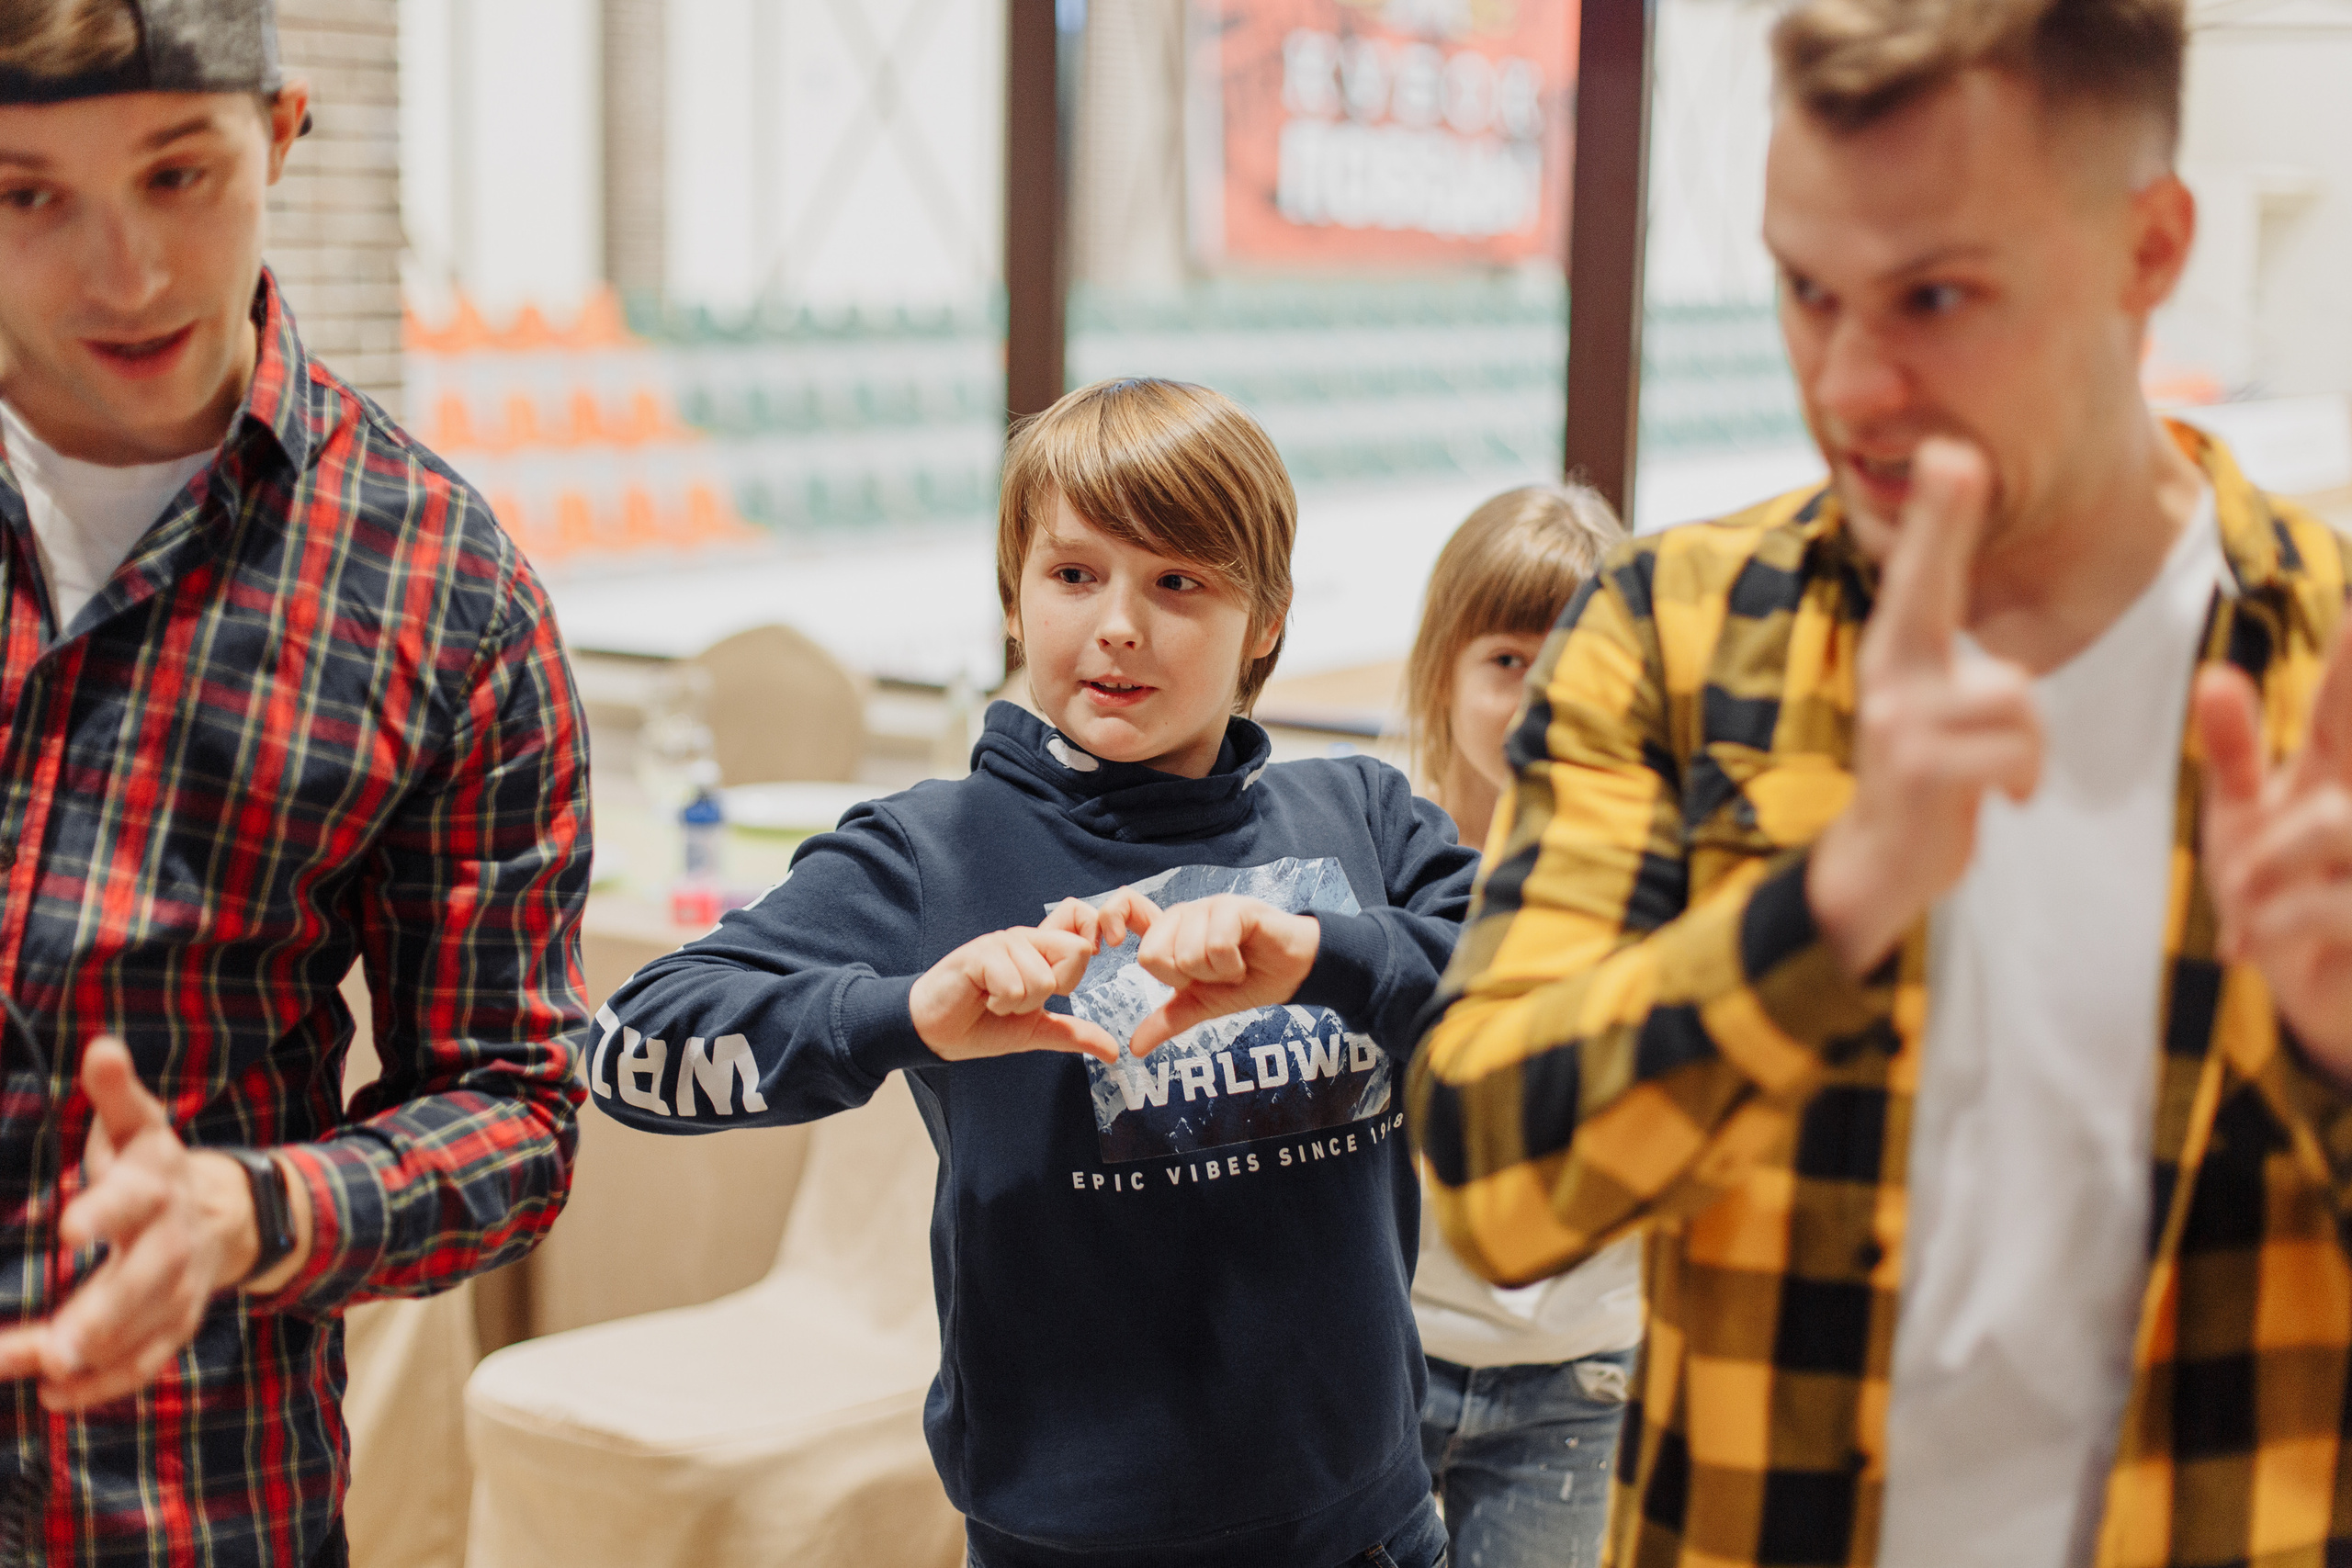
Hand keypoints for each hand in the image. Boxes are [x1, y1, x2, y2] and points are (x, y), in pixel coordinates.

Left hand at [0, 1038, 306, 1410]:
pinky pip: (146, 1361)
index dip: (105, 1211)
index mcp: (157, 1187)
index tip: (67, 1228)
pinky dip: (105, 1385)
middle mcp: (174, 1241)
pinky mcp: (175, 1325)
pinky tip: (54, 1397)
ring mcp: (179, 1290)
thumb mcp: (138, 1128)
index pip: (134, 1198)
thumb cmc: (155, 1170)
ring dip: (93, 1358)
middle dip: (104, 1313)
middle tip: (55, 1346)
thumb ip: (116, 1095)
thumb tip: (100, 1048)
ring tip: (40, 1373)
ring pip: (144, 1330)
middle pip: (148, 1279)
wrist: (227, 1216)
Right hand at [911, 891, 1159, 1063]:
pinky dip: (1001, 1003)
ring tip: (997, 1002)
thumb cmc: (983, 1025)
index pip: (1081, 917)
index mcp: (1041, 949)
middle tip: (1023, 1000)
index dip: (1092, 939)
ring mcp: (1002, 943)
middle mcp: (1025, 939)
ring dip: (1020, 1004)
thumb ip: (1073, 1033)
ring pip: (1044, 978)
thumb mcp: (1037, 1031)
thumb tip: (1113, 1052)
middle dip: (1055, 990)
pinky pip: (1015, 985)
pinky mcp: (980, 954)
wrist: (938, 1033)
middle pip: (1076, 950)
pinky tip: (983, 999)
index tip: (1079, 970)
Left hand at [1127, 895, 1320, 1056]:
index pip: (1125, 906)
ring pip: (1186, 953)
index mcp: (1169, 931)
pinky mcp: (1237, 908)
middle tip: (1211, 974)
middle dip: (1184, 979)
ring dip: (1214, 974)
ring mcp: (1210, 908)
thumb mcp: (1201, 1006)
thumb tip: (1134, 1048)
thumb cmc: (1246, 983)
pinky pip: (1216, 945)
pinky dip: (1232, 965)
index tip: (1111, 944)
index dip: (1110, 919)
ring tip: (1232, 967)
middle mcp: (1184, 914)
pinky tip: (1244, 961)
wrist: (1292, 975)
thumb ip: (1168, 1021)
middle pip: (1151, 954)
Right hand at [1809, 439, 2045, 976]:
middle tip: (1956, 456)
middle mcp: (1887, 676)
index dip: (1935, 516)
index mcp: (1896, 655)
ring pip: (2013, 697)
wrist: (1877, 865)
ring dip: (2027, 743)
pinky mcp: (1921, 768)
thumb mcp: (1934, 710)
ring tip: (1998, 771)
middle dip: (1943, 521)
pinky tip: (1996, 800)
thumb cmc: (1925, 779)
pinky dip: (2021, 778)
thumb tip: (2002, 660)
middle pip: (1928, 588)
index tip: (1950, 454)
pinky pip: (2014, 751)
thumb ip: (1954, 669)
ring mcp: (1898, 721)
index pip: (1917, 575)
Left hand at [2195, 615, 2351, 1076]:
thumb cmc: (2281, 899)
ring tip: (2246, 906)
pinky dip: (2276, 923)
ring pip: (2331, 825)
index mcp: (2343, 761)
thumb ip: (2233, 751)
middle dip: (2283, 816)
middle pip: (2344, 727)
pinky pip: (2331, 903)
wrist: (2312, 995)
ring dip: (2266, 872)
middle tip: (2244, 873)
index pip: (2346, 691)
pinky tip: (2260, 948)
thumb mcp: (2244, 821)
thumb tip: (2215, 678)